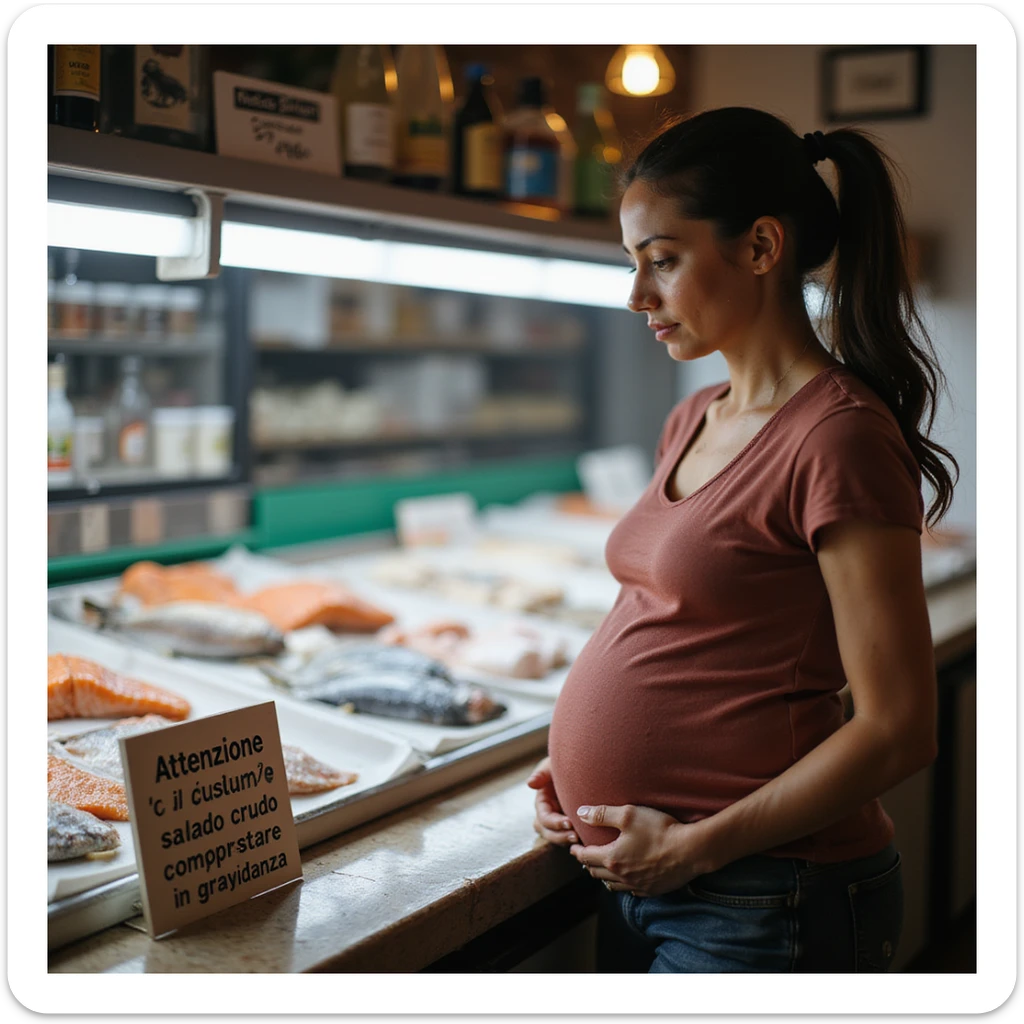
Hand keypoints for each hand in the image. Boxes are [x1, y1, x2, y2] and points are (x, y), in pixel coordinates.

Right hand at [526, 757, 577, 846]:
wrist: (583, 765)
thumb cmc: (566, 762)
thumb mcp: (552, 765)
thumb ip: (542, 773)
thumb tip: (529, 784)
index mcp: (542, 801)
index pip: (543, 817)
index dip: (554, 823)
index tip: (569, 823)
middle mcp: (548, 813)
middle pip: (547, 832)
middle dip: (559, 836)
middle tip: (575, 836)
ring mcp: (559, 820)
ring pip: (557, 837)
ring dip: (566, 840)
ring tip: (580, 840)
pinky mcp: (571, 824)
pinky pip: (569, 836)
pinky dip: (575, 841)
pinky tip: (586, 841)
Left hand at [570, 803, 705, 896]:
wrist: (690, 850)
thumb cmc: (659, 830)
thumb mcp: (628, 814)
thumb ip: (602, 814)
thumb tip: (580, 813)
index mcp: (612, 858)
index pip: (587, 856)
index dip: (577, 851)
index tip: (572, 847)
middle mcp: (622, 876)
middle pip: (597, 872)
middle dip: (588, 863)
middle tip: (585, 856)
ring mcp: (637, 886)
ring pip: (612, 885)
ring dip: (603, 876)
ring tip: (601, 868)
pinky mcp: (652, 890)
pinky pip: (630, 892)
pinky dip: (622, 885)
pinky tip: (625, 879)